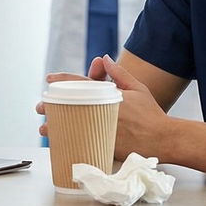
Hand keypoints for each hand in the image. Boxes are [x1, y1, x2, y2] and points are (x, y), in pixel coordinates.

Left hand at [34, 58, 167, 158]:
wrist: (163, 139)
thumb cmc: (151, 114)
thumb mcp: (137, 88)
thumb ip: (119, 73)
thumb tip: (103, 58)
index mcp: (110, 96)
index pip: (80, 84)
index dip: (62, 80)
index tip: (49, 79)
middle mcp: (103, 113)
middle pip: (70, 107)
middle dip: (52, 107)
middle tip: (42, 107)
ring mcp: (103, 131)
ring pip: (71, 128)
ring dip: (55, 128)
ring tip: (45, 128)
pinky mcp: (104, 147)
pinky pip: (81, 144)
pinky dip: (69, 143)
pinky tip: (60, 144)